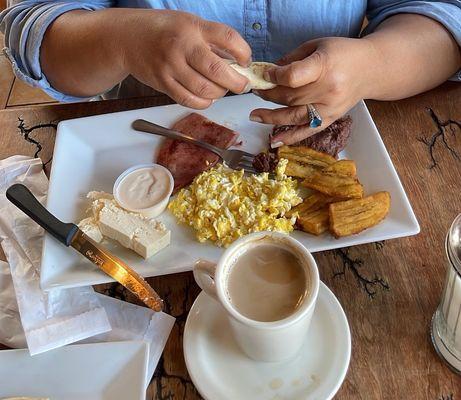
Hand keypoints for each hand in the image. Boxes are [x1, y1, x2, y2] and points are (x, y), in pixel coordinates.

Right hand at [122, 10, 251, 108]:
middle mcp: (182, 46)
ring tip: (221, 89)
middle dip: (236, 82)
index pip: (227, 38)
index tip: (246, 61)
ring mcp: (170, 67)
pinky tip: (206, 97)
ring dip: (219, 93)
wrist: (127, 38)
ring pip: (204, 90)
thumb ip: (212, 41)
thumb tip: (238, 63)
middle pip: (217, 71)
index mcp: (193, 27)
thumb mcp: (189, 24)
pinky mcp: (163, 83)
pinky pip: (189, 100)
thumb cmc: (163, 31)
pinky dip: (203, 102)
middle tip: (242, 85)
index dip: (243, 52)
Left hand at [249, 37, 374, 144]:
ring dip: (271, 117)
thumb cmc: (342, 54)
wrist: (371, 68)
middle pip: (291, 97)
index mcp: (325, 66)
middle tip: (257, 91)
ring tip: (254, 115)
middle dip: (269, 95)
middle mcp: (328, 90)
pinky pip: (307, 131)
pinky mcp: (330, 120)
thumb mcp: (317, 45)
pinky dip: (290, 137)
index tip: (266, 74)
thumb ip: (292, 58)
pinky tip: (275, 141)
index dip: (275, 77)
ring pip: (294, 116)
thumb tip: (269, 73)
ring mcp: (329, 108)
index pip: (293, 77)